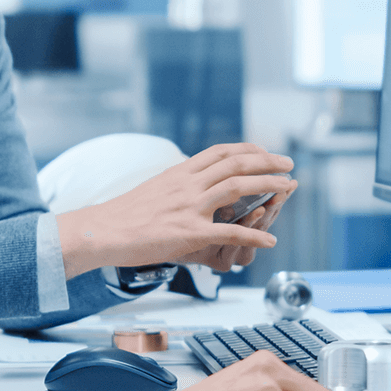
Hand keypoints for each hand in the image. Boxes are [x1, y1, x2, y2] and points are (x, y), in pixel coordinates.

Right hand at [59, 143, 295, 277]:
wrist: (102, 230)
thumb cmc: (125, 214)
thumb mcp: (154, 187)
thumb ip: (179, 183)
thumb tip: (195, 182)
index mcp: (181, 172)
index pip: (221, 152)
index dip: (248, 150)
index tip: (265, 152)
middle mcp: (188, 183)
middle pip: (237, 164)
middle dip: (268, 162)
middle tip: (289, 164)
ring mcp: (190, 207)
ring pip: (239, 188)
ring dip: (269, 186)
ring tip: (288, 189)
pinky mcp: (189, 232)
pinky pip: (230, 231)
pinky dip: (255, 234)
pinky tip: (270, 240)